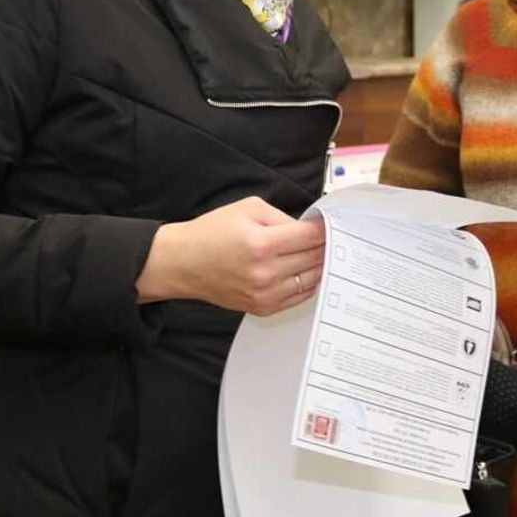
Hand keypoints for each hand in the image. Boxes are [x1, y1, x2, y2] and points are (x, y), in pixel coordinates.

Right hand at [135, 196, 325, 315]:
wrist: (182, 263)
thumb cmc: (212, 232)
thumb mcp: (248, 209)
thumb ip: (283, 217)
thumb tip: (310, 227)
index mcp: (262, 244)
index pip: (311, 237)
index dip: (326, 228)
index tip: (332, 223)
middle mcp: (265, 273)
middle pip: (315, 258)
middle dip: (326, 245)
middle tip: (333, 236)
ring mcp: (264, 294)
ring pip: (312, 279)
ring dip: (321, 265)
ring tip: (323, 252)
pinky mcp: (262, 307)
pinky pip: (299, 296)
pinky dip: (308, 282)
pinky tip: (308, 270)